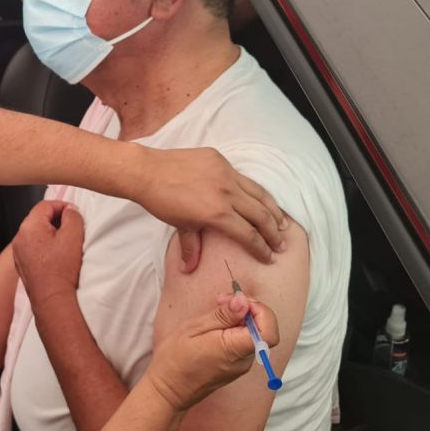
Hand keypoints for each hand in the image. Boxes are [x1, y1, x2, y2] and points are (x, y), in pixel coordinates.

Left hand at [11, 200, 84, 307]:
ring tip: (66, 244)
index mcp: (29, 227)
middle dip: (57, 220)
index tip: (74, 213)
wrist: (52, 299)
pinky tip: (57, 257)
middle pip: (39, 218)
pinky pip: (34, 248)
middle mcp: (19, 238)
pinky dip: (45, 247)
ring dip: (51, 234)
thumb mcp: (74, 235)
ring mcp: (19, 252)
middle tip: (73, 228)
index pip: (45, 205)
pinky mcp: (22, 265)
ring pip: (36, 233)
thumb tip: (70, 211)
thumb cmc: (61, 270)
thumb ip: (73, 216)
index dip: (62, 206)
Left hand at [134, 146, 286, 268]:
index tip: (270, 257)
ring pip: (258, 193)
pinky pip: (243, 177)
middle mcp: (227, 193)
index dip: (261, 248)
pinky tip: (260, 199)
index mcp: (217, 213)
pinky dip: (255, 191)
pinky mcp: (220, 159)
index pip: (248, 234)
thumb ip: (191, 247)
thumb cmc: (162, 202)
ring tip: (282, 222)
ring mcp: (225, 173)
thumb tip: (189, 270)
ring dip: (272, 209)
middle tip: (281, 245)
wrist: (147, 171)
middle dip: (274, 232)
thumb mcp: (180, 226)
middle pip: (261, 215)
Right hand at [147, 293, 278, 411]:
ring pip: (253, 335)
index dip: (260, 311)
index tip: (240, 301)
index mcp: (234, 350)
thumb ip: (222, 315)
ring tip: (215, 314)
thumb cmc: (176, 360)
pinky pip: (243, 342)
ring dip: (240, 319)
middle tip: (223, 301)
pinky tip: (216, 327)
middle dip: (248, 310)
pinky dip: (235, 329)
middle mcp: (243, 361)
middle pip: (262, 330)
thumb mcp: (194, 328)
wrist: (168, 389)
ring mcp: (241, 366)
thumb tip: (243, 302)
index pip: (268, 331)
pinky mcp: (236, 367)